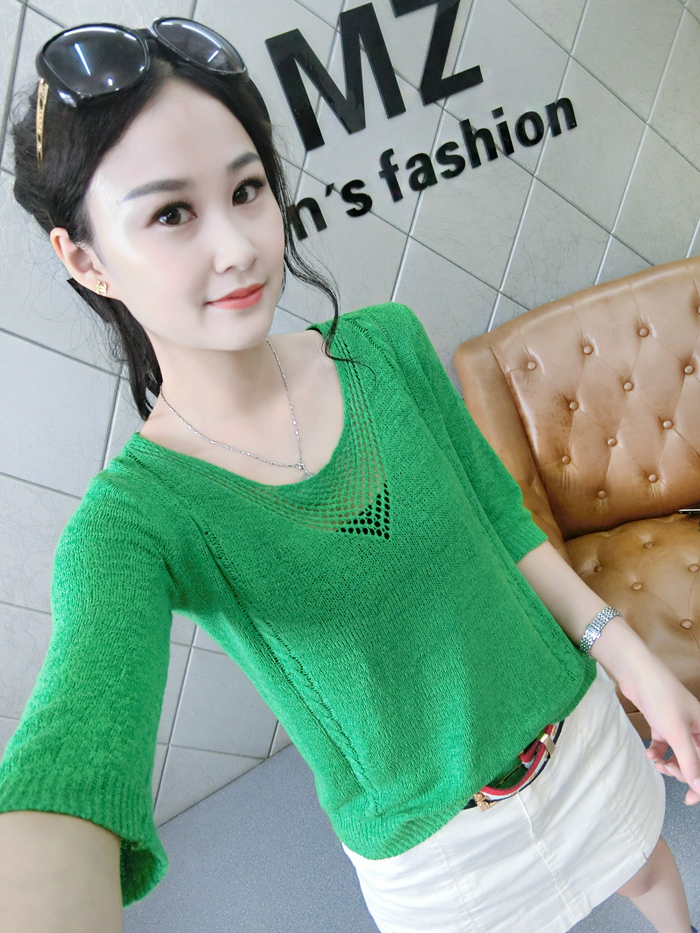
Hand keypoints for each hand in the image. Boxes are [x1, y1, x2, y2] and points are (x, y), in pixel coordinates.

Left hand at [608, 643, 699, 805]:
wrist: (637, 673)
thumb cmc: (662, 698)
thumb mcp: (678, 734)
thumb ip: (690, 762)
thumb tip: (699, 788)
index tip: (690, 799)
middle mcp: (696, 728)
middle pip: (695, 761)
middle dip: (682, 771)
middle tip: (668, 771)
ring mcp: (678, 725)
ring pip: (678, 755)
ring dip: (669, 763)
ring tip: (657, 763)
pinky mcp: (662, 722)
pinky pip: (664, 745)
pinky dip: (658, 752)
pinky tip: (649, 754)